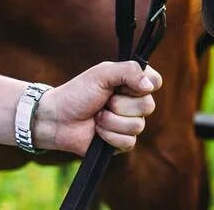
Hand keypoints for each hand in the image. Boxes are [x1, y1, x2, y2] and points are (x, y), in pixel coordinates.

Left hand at [32, 61, 161, 154]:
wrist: (59, 119)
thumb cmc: (78, 93)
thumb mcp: (102, 73)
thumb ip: (128, 71)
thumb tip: (150, 85)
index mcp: (130, 82)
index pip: (155, 81)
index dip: (145, 85)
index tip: (124, 85)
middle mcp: (133, 102)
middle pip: (148, 105)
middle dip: (121, 104)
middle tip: (104, 101)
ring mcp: (129, 123)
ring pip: (138, 125)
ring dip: (112, 120)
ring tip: (98, 116)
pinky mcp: (122, 143)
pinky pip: (129, 141)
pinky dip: (109, 135)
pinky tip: (98, 130)